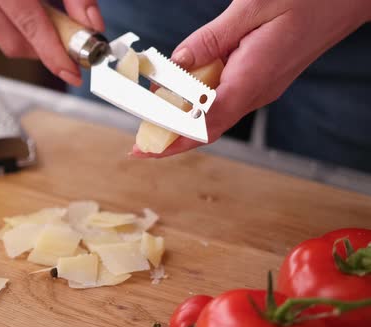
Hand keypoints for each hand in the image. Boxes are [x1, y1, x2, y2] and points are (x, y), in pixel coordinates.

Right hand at [0, 0, 104, 85]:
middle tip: (74, 49)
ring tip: (55, 24)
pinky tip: (33, 14)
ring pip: (7, 40)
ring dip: (34, 41)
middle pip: (16, 44)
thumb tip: (92, 24)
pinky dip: (20, 29)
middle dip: (47, 52)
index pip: (29, 23)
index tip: (72, 71)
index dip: (52, 51)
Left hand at [132, 0, 370, 157]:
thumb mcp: (253, 7)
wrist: (347, 0)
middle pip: (208, 127)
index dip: (174, 138)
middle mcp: (257, 91)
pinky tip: (182, 96)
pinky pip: (224, 98)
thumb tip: (178, 61)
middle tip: (142, 146)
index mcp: (254, 78)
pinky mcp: (261, 80)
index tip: (148, 148)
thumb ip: (211, 38)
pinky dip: (199, 103)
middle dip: (173, 140)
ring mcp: (260, 88)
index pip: (208, 121)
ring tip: (154, 121)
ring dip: (184, 122)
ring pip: (215, 114)